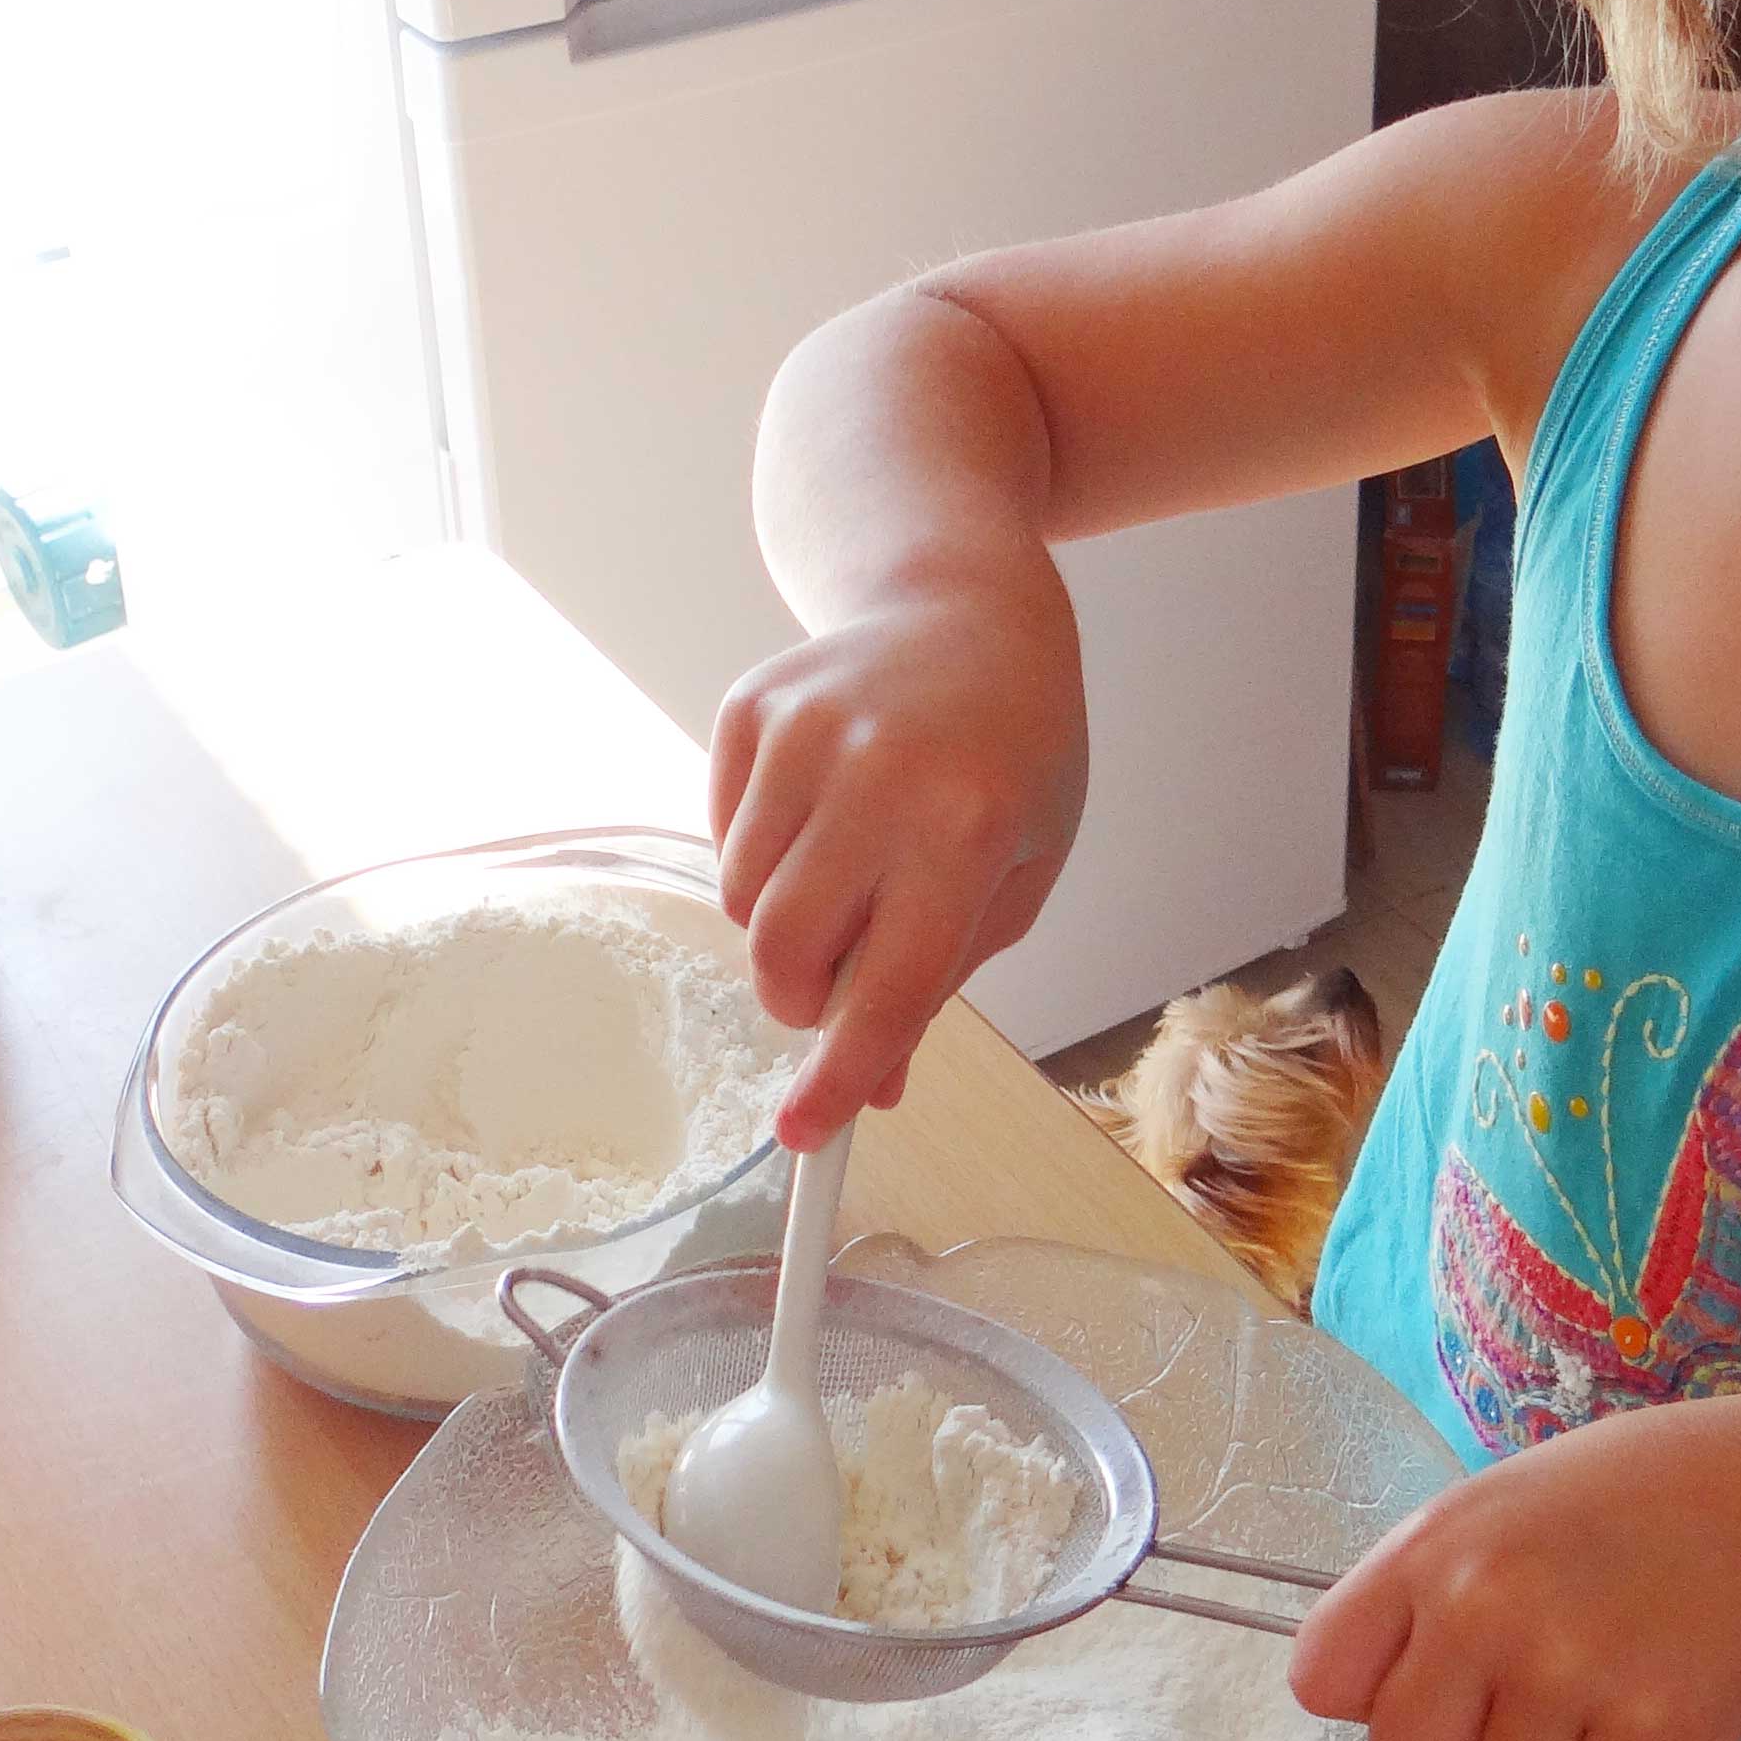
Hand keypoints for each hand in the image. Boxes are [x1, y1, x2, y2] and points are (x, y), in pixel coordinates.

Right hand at [707, 558, 1087, 1140]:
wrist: (964, 606)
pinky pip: (721, 837)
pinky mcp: (749, 708)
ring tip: (849, 867)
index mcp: (964, 826)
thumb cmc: (1011, 752)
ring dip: (785, 923)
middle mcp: (875, 775)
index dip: (841, 1074)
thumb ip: (944, 978)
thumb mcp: (1019, 870)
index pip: (888, 986)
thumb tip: (869, 1088)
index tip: (806, 1134)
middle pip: (784, 954)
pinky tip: (820, 809)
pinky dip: (760, 855)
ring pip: (743, 903)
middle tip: (836, 986)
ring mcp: (802, 733)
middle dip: (800, 1001)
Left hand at [1286, 1402, 1740, 1740]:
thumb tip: (1363, 1696)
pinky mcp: (1649, 1735)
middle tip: (1534, 1683)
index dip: (1373, 1691)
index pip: (1322, 1676)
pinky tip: (1664, 1691)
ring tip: (1621, 1661)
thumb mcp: (1506, 1507)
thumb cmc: (1640, 1501)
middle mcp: (1484, 1609)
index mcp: (1435, 1547)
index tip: (1426, 1677)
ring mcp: (1567, 1676)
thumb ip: (1429, 1592)